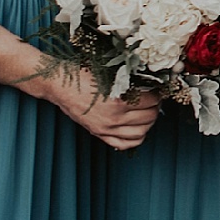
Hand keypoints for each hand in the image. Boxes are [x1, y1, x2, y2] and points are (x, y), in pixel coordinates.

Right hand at [43, 67, 161, 149]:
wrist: (62, 85)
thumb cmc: (85, 75)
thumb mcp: (112, 74)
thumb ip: (132, 81)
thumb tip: (153, 83)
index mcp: (119, 101)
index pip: (152, 101)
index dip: (158, 94)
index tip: (158, 89)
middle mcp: (114, 118)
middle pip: (149, 117)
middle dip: (155, 107)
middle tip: (155, 99)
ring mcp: (106, 129)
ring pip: (141, 132)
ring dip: (148, 122)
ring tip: (147, 112)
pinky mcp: (99, 134)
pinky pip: (125, 144)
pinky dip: (136, 137)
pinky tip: (137, 127)